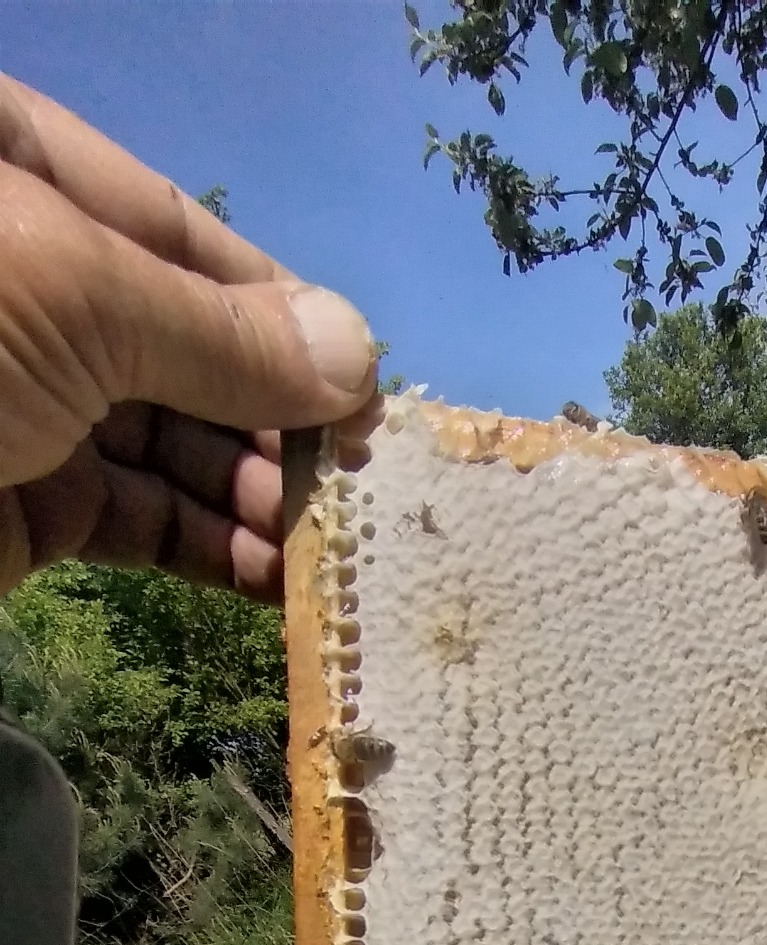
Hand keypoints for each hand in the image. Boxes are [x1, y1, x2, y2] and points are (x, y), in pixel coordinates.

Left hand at [0, 74, 377, 602]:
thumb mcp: (78, 296)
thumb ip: (225, 332)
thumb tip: (358, 355)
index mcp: (16, 178)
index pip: (184, 238)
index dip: (283, 315)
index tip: (367, 392)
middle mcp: (27, 285)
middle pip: (189, 349)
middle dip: (277, 421)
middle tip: (358, 491)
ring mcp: (21, 400)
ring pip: (173, 445)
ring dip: (257, 500)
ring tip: (329, 552)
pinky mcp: (20, 508)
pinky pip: (140, 522)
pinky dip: (211, 554)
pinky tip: (273, 581)